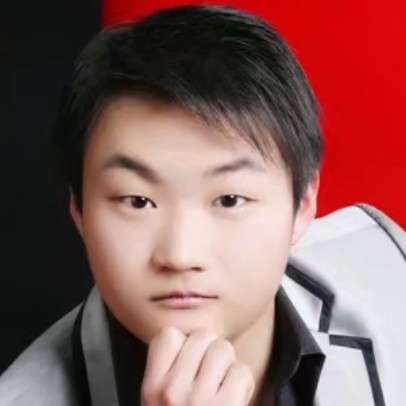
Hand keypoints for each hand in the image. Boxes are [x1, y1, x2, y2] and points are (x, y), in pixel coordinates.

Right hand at [140, 326, 255, 405]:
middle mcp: (172, 391)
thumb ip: (169, 372)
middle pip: (202, 336)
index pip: (168, 335)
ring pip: (223, 349)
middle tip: (209, 374)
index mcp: (151, 388)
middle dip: (210, 351)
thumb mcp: (158, 404)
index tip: (188, 360)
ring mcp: (200, 401)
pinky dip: (242, 384)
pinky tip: (233, 399)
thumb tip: (194, 340)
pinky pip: (241, 371)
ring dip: (228, 365)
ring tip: (222, 386)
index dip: (183, 344)